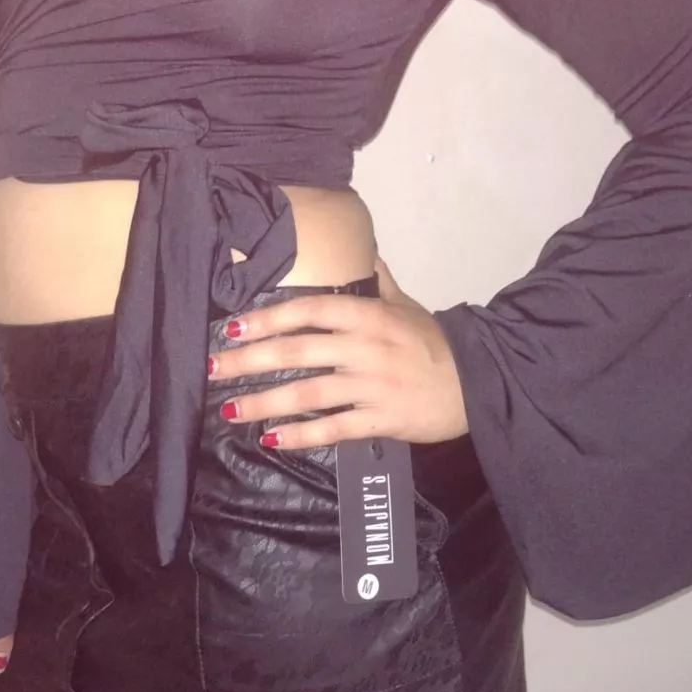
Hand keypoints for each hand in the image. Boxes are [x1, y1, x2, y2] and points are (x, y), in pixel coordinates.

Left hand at [208, 257, 468, 449]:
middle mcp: (364, 348)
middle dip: (250, 361)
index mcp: (367, 316)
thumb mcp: (406, 304)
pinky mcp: (380, 420)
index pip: (308, 311)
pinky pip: (334, 428)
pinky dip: (303, 435)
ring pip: (308, 394)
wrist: (477, 382)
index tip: (234, 327)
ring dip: (265, 403)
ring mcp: (371, 386)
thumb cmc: (434, 342)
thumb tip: (362, 252)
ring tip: (230, 411)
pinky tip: (273, 439)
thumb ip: (377, 281)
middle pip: (297, 352)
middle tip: (214, 368)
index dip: (268, 318)